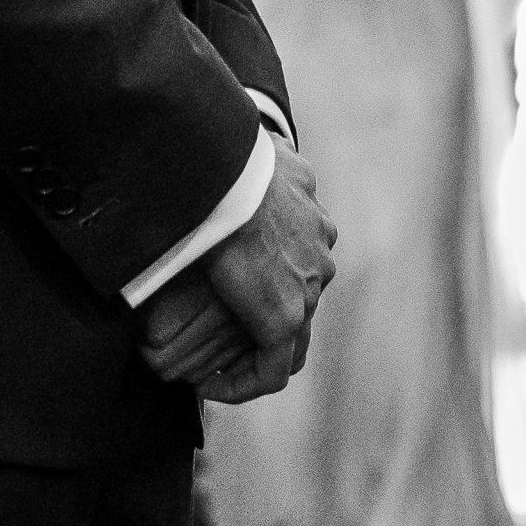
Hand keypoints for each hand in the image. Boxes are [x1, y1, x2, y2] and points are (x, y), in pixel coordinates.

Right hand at [138, 141, 335, 394]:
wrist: (220, 171)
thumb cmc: (213, 154)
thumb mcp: (240, 147)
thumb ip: (244, 152)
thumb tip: (231, 140)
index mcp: (307, 202)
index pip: (298, 246)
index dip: (266, 269)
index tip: (227, 281)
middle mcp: (319, 244)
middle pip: (301, 288)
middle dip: (262, 310)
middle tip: (219, 327)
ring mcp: (308, 282)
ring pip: (292, 332)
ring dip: (253, 349)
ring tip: (212, 364)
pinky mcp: (286, 316)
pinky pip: (273, 369)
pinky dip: (241, 382)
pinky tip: (207, 385)